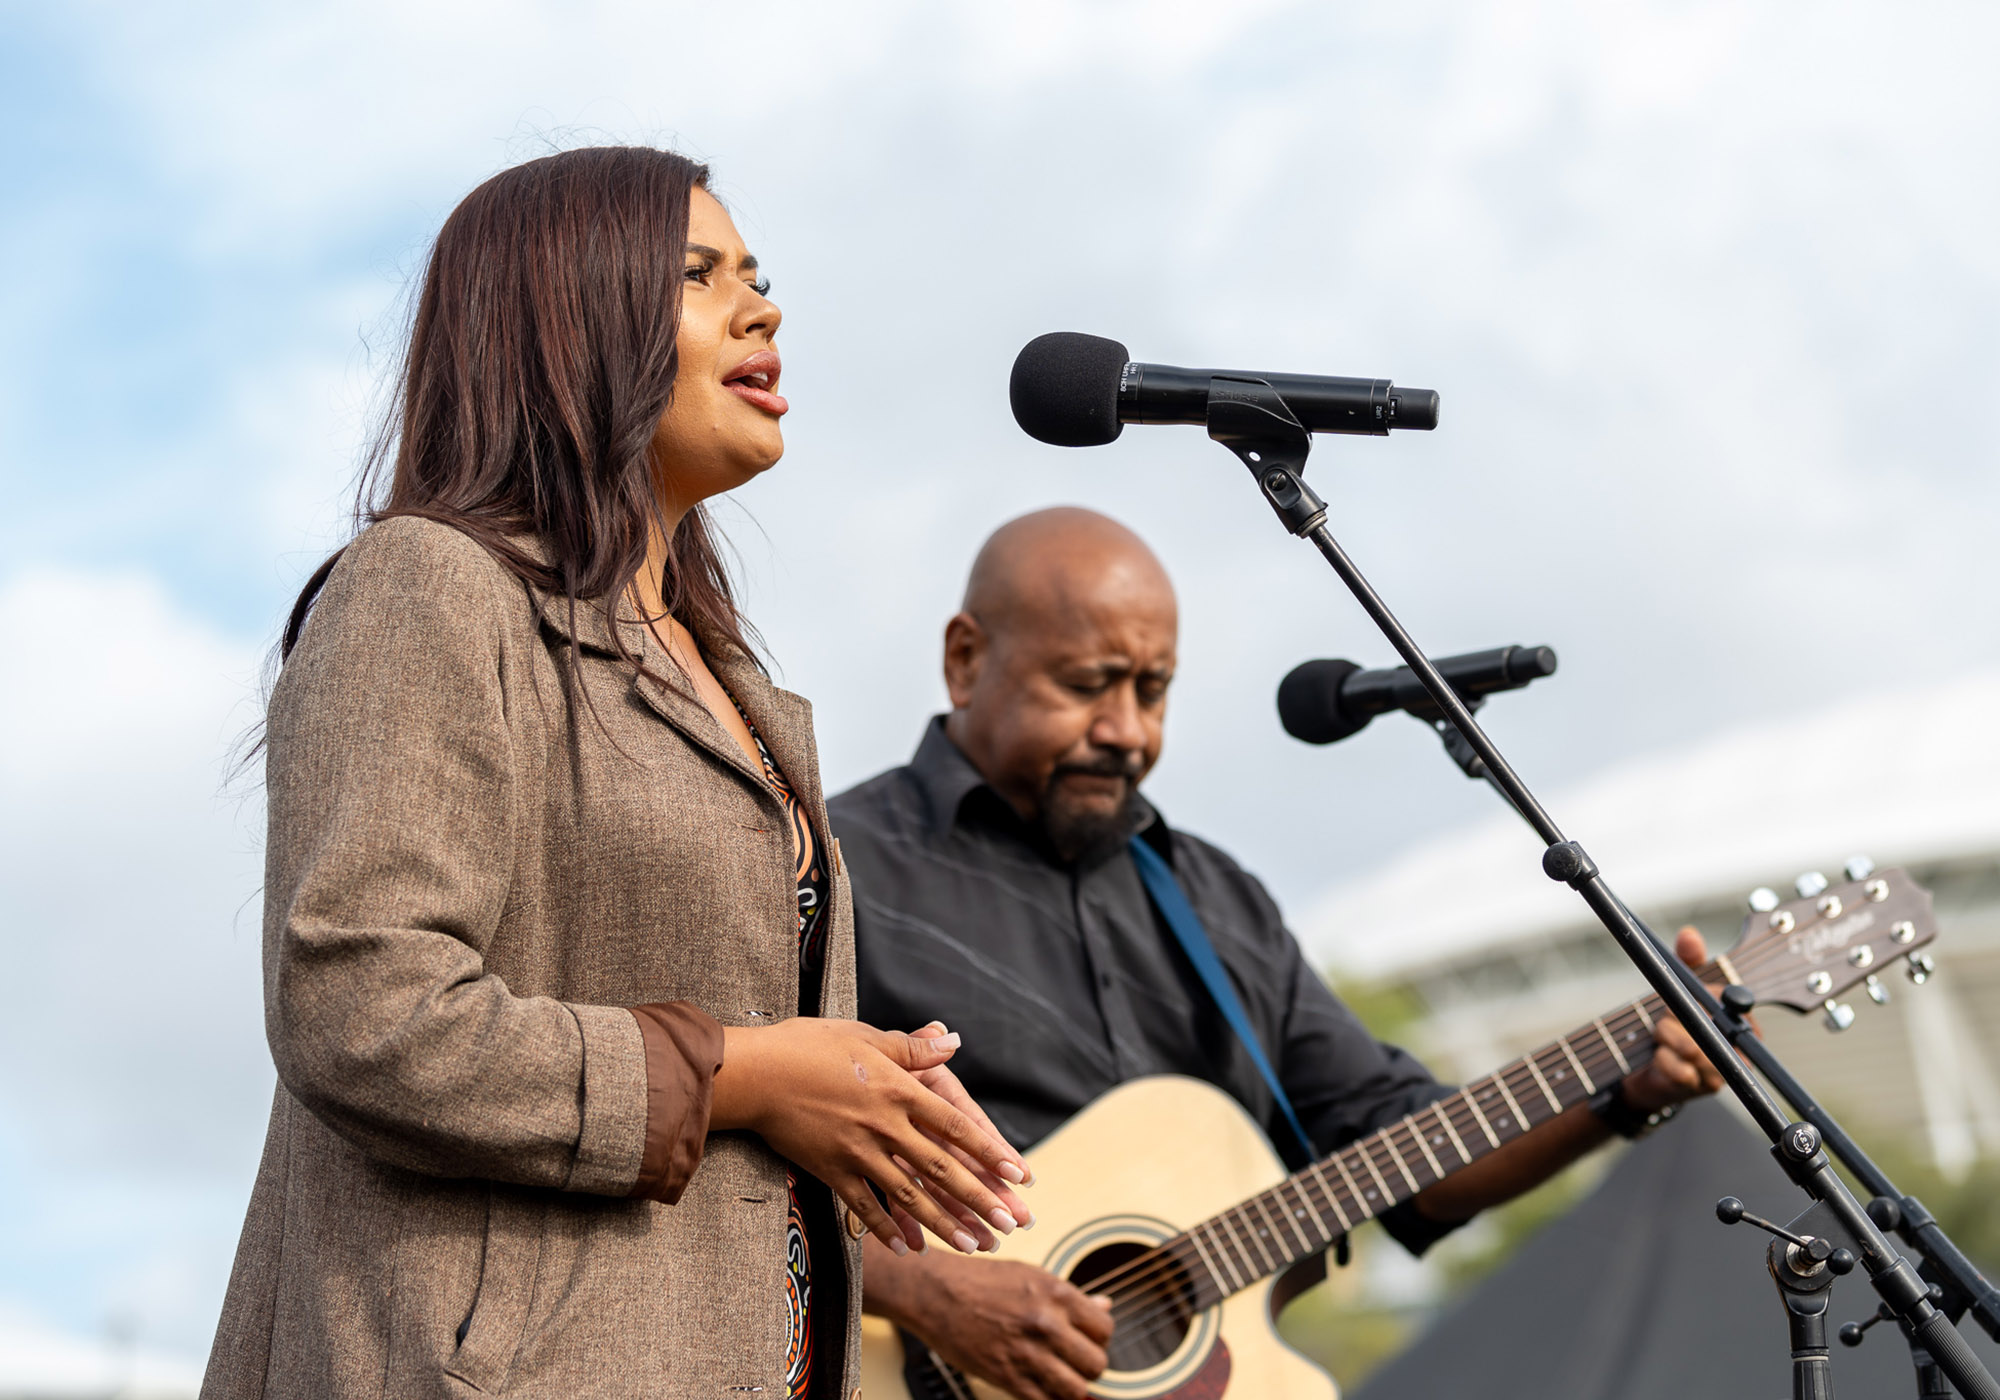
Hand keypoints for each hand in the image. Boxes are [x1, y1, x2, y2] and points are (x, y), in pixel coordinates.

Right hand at [710, 1018, 1030, 1255]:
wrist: (756, 1074)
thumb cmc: (808, 1046)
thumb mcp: (865, 1036)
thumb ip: (912, 1046)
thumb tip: (952, 1039)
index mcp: (899, 1090)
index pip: (956, 1125)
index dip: (989, 1151)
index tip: (1018, 1173)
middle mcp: (885, 1125)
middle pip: (941, 1168)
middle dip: (979, 1198)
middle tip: (1010, 1223)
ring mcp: (858, 1152)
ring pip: (910, 1195)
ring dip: (944, 1222)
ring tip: (973, 1243)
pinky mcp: (831, 1170)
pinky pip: (864, 1206)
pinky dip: (886, 1228)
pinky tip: (908, 1247)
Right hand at [865, 1245, 1114, 1399]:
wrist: (935, 1293)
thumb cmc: (980, 1280)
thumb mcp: (1031, 1276)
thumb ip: (1070, 1296)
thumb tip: (1104, 1306)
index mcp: (1056, 1293)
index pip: (1104, 1328)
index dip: (1098, 1337)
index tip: (1086, 1339)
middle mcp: (1046, 1323)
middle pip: (1096, 1363)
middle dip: (1089, 1365)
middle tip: (1073, 1361)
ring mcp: (1027, 1353)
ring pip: (1076, 1390)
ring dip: (1072, 1387)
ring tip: (1059, 1377)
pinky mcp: (1007, 1377)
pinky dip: (1048, 1399)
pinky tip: (1041, 1387)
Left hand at [1621, 926, 1728, 1111]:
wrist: (1654, 1071)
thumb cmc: (1674, 1026)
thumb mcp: (1679, 987)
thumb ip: (1686, 960)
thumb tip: (1689, 934)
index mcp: (1741, 1022)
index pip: (1731, 1005)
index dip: (1701, 1001)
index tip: (1681, 999)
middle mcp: (1739, 1049)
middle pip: (1708, 1026)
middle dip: (1675, 1018)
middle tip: (1665, 1019)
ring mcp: (1722, 1071)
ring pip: (1690, 1046)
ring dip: (1665, 1038)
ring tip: (1662, 1038)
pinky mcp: (1702, 1089)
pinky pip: (1676, 1067)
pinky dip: (1661, 1058)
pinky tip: (1661, 1058)